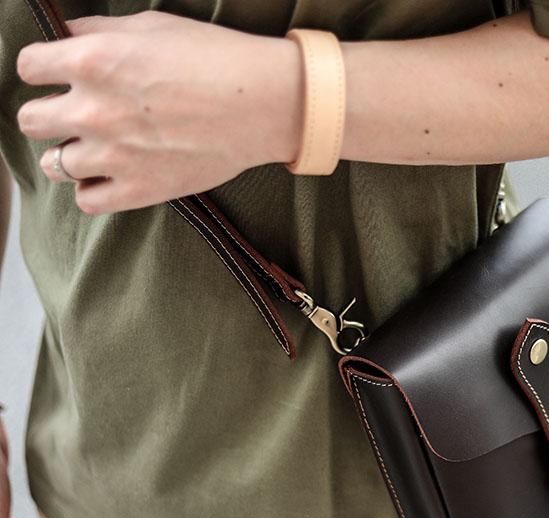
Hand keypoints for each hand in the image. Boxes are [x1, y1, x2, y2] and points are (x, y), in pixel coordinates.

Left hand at [15, 10, 301, 214]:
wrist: (261, 104)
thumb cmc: (214, 59)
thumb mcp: (150, 26)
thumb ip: (99, 32)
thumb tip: (67, 39)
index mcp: (92, 60)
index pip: (28, 67)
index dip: (42, 70)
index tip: (56, 75)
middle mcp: (95, 110)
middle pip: (32, 120)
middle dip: (48, 114)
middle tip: (72, 114)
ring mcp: (116, 156)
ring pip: (54, 165)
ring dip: (66, 154)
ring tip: (88, 149)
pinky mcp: (141, 190)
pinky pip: (88, 201)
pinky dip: (90, 189)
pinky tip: (106, 176)